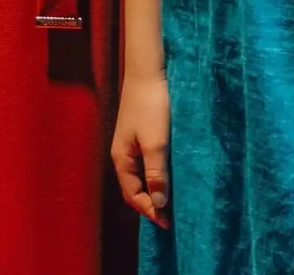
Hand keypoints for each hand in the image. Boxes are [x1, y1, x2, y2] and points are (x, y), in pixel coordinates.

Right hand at [111, 70, 171, 227]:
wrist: (148, 71)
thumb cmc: (151, 106)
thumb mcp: (156, 143)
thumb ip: (156, 174)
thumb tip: (158, 206)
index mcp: (121, 158)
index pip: (132, 195)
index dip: (149, 211)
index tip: (169, 224)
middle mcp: (123, 153)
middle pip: (134, 187)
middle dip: (150, 204)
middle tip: (171, 218)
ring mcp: (131, 143)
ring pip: (140, 175)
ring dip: (154, 190)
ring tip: (172, 202)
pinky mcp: (140, 134)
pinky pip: (146, 163)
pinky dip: (156, 175)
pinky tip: (170, 177)